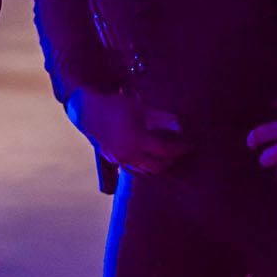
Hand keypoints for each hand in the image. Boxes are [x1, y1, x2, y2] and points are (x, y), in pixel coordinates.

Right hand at [68, 90, 190, 173]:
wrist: (87, 112)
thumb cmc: (114, 106)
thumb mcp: (140, 107)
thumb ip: (161, 117)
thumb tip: (180, 124)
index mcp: (136, 140)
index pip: (165, 149)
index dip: (180, 148)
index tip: (189, 144)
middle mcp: (128, 153)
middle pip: (158, 166)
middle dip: (171, 160)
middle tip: (179, 151)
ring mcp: (120, 159)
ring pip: (146, 170)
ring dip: (158, 164)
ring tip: (166, 153)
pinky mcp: (114, 160)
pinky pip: (134, 167)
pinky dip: (145, 163)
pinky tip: (148, 153)